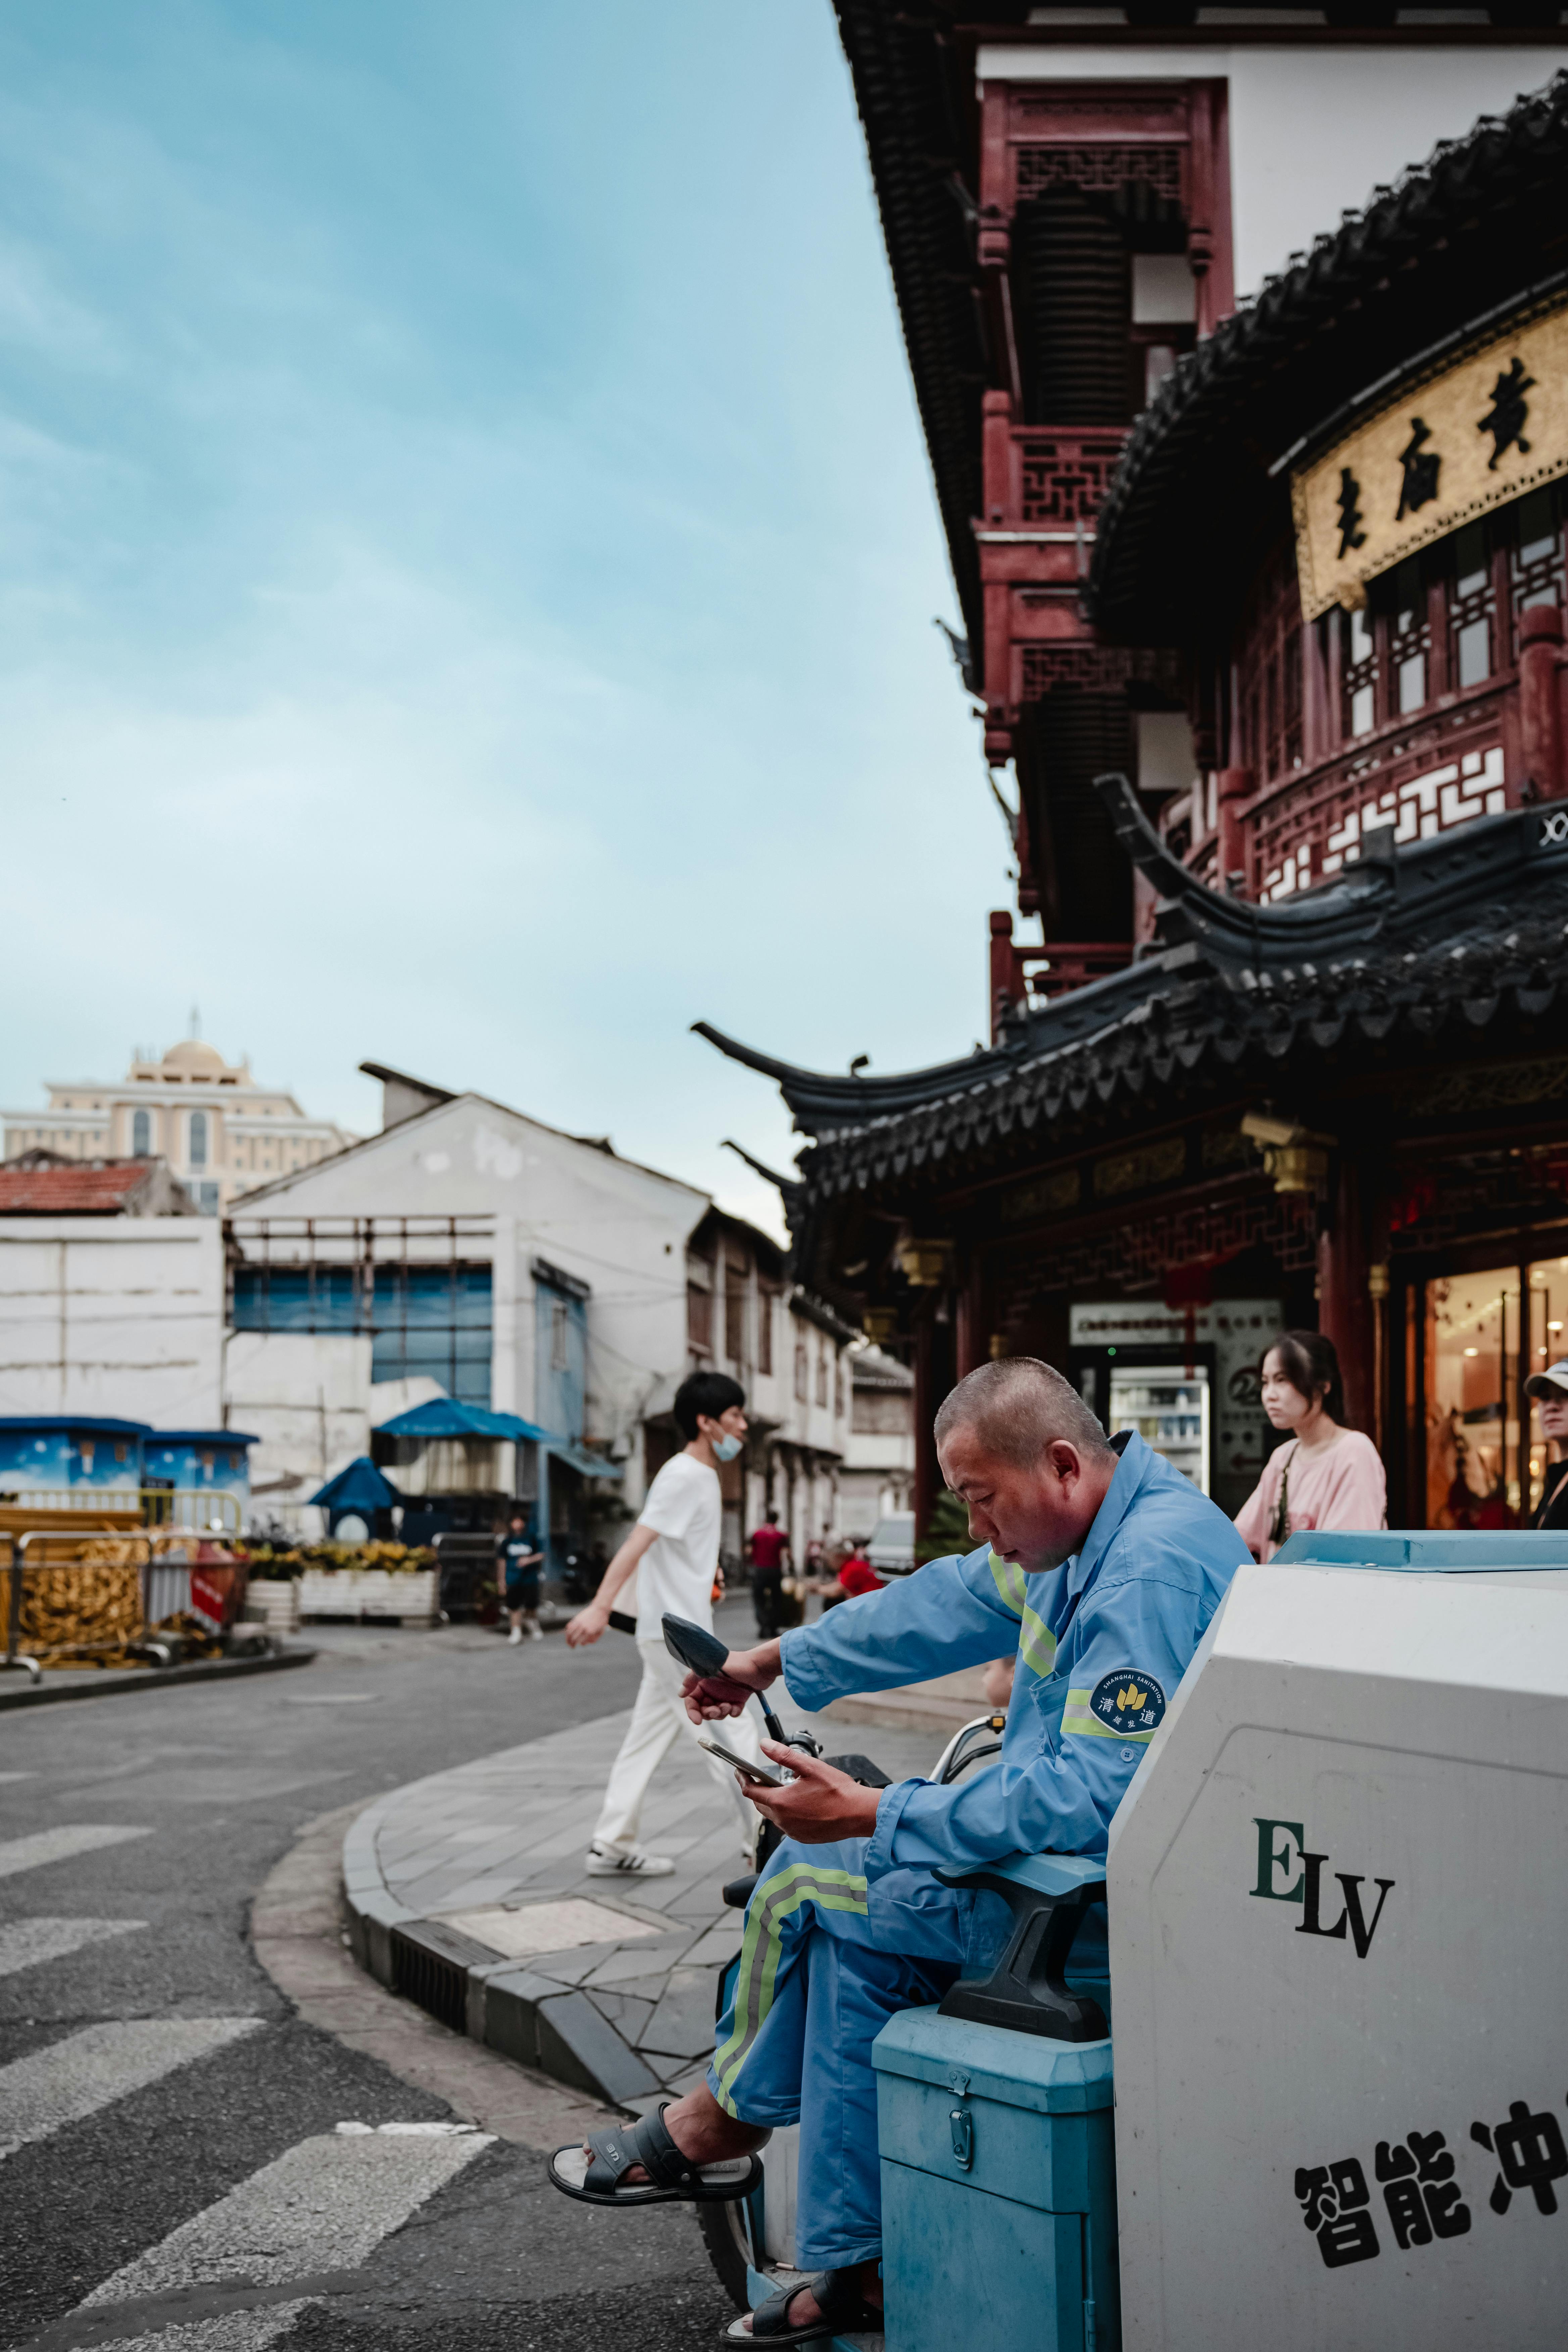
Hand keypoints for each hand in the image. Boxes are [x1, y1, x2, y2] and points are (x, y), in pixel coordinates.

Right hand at [564, 1603, 608, 1647]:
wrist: (600, 1609)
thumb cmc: (601, 1622)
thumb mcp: (600, 1632)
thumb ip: (593, 1640)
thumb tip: (582, 1644)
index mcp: (589, 1632)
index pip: (579, 1641)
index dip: (575, 1645)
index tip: (574, 1647)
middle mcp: (583, 1627)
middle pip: (573, 1638)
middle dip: (571, 1644)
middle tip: (571, 1646)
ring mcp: (579, 1622)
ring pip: (569, 1632)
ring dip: (567, 1638)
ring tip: (568, 1641)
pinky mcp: (577, 1618)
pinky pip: (570, 1625)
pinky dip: (567, 1630)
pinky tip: (568, 1633)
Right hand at [681, 1639, 781, 1724]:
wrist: (761, 1666)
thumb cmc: (737, 1663)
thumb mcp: (710, 1668)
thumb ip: (693, 1679)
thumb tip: (680, 1693)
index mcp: (704, 1680)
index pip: (691, 1699)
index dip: (692, 1711)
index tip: (697, 1720)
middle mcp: (713, 1687)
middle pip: (703, 1708)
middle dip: (709, 1713)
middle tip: (717, 1710)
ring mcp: (725, 1693)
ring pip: (717, 1712)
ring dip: (721, 1713)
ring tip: (729, 1706)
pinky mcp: (738, 1698)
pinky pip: (732, 1711)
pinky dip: (733, 1712)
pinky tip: (737, 1707)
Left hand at [741, 1745, 882, 1844]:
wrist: (858, 1814)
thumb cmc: (838, 1791)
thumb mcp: (810, 1767)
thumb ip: (784, 1756)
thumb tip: (764, 1745)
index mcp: (782, 1802)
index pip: (751, 1792)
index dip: (742, 1779)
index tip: (739, 1771)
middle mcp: (783, 1820)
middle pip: (760, 1805)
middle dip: (757, 1790)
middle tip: (760, 1777)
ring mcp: (792, 1831)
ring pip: (773, 1815)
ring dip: (772, 1802)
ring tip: (782, 1788)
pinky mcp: (802, 1837)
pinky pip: (786, 1824)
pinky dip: (785, 1813)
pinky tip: (797, 1803)